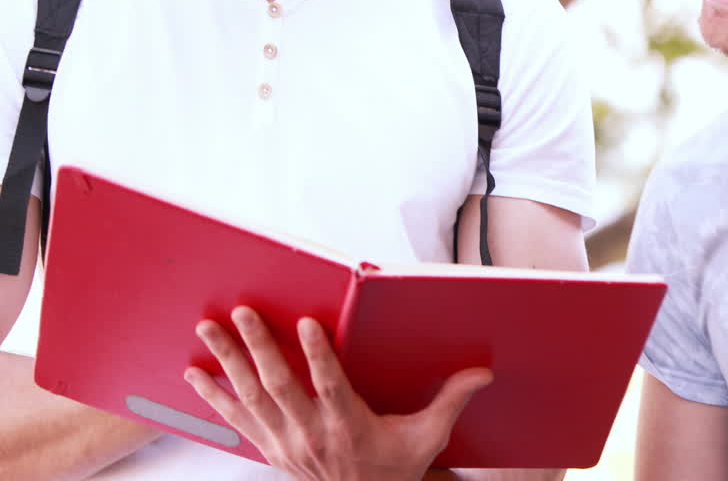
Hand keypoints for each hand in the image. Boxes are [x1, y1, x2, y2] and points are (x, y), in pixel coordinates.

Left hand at [185, 306, 492, 480]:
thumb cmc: (395, 466)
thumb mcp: (428, 438)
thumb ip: (451, 401)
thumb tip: (482, 372)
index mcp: (350, 426)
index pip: (329, 385)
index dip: (316, 355)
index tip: (304, 323)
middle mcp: (311, 434)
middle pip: (279, 386)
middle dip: (258, 347)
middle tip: (243, 312)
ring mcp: (285, 443)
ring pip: (250, 397)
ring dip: (228, 362)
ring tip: (208, 329)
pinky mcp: (269, 448)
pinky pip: (235, 419)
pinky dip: (212, 396)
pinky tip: (194, 372)